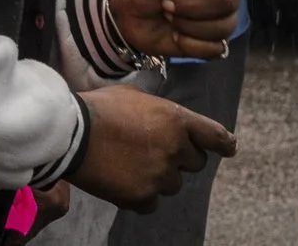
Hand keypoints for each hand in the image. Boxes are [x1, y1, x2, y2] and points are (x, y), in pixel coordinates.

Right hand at [69, 85, 234, 213]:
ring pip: (173, 183)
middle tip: (152, 150)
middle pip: (195, 162)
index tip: (228, 148)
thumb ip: (158, 109)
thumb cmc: (97, 109)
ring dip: (158, 175)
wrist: (69, 134)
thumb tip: (164, 117)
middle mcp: (175, 149)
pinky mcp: (144, 197)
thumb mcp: (131, 96)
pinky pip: (152, 201)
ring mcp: (161, 176)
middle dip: (180, 157)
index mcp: (176, 120)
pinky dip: (140, 193)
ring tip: (128, 162)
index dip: (224, 143)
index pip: (215, 136)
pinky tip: (121, 178)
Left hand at [105, 0, 297, 59]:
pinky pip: (214, 48)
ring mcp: (219, 16)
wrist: (124, 14)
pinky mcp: (210, 41)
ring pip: (224, 27)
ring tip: (170, 13)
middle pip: (230, 2)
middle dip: (194, 4)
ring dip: (190, 23)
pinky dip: (189, 43)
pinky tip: (176, 34)